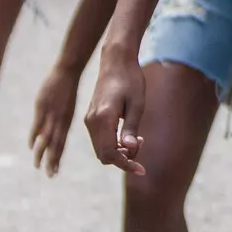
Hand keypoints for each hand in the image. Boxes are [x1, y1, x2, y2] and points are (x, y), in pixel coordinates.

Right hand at [31, 62, 80, 175]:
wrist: (67, 71)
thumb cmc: (66, 89)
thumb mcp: (66, 107)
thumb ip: (59, 120)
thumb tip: (49, 132)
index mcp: (66, 121)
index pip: (61, 144)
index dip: (57, 159)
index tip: (54, 172)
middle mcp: (60, 120)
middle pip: (55, 145)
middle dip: (51, 161)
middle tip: (49, 175)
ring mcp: (51, 114)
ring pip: (46, 138)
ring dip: (41, 153)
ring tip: (38, 166)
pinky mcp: (42, 107)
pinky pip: (37, 125)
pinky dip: (33, 137)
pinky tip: (31, 147)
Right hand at [84, 44, 147, 174]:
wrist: (116, 61)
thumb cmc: (130, 80)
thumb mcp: (137, 104)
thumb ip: (131, 128)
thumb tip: (130, 150)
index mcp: (102, 119)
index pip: (110, 154)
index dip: (126, 164)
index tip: (142, 169)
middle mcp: (91, 122)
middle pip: (104, 155)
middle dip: (123, 158)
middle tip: (142, 145)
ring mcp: (89, 120)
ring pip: (101, 149)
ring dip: (119, 151)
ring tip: (138, 139)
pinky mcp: (91, 118)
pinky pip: (100, 140)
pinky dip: (113, 144)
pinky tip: (127, 135)